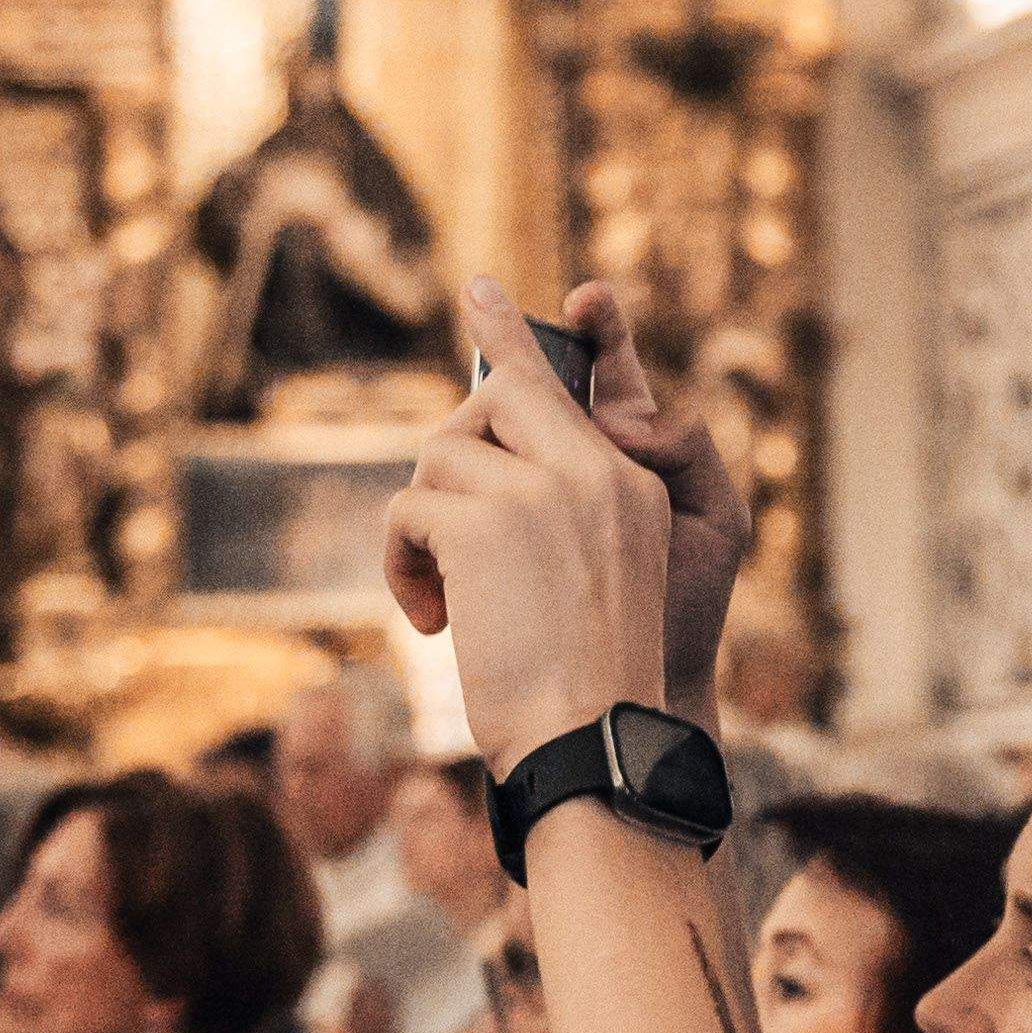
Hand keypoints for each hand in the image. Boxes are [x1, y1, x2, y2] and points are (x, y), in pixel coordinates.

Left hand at [381, 280, 741, 762]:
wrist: (594, 743)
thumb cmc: (591, 686)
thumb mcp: (596, 583)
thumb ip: (553, 514)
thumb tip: (468, 470)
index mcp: (629, 484)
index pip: (564, 384)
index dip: (512, 336)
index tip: (476, 289)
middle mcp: (591, 471)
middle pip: (492, 399)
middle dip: (450, 451)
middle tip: (437, 527)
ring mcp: (538, 491)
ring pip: (440, 455)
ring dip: (422, 525)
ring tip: (440, 595)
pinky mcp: (483, 523)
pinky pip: (409, 507)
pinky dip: (402, 564)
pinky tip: (430, 620)